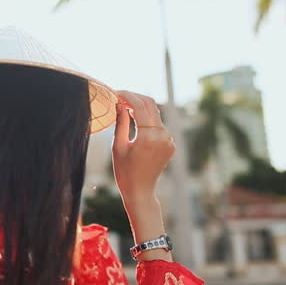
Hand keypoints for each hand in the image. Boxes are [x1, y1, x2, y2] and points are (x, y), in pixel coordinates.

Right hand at [112, 91, 174, 205]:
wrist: (140, 192)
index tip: (115, 92)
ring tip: (124, 106)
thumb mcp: (118, 146)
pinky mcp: (171, 144)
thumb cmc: (124, 172)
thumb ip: (121, 123)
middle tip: (119, 96)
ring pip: (155, 114)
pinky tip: (135, 120)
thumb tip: (120, 104)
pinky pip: (158, 125)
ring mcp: (169, 140)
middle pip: (150, 105)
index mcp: (149, 137)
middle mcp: (163, 136)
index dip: (127, 95)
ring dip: (140, 108)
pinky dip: (147, 119)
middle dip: (134, 97)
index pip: (139, 106)